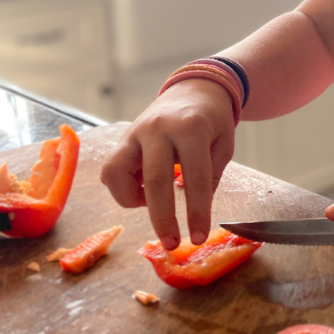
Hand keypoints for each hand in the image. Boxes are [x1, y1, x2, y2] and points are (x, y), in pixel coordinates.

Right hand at [100, 79, 235, 249]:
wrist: (193, 89)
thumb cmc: (212, 121)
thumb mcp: (224, 144)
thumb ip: (211, 175)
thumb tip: (197, 209)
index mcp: (191, 128)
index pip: (195, 176)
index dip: (197, 210)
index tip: (199, 237)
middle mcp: (159, 129)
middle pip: (155, 180)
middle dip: (163, 218)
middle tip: (171, 243)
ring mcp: (135, 133)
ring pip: (117, 173)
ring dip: (132, 200)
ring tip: (152, 204)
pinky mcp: (122, 139)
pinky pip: (110, 171)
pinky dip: (123, 189)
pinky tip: (144, 189)